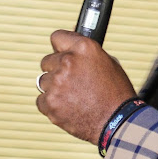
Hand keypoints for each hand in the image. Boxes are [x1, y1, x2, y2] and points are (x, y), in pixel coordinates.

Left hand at [36, 29, 136, 143]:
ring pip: (43, 81)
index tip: (60, 52)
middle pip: (47, 61)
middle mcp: (68, 61)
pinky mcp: (50, 102)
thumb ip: (86, 55)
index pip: (57, 37)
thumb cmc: (116, 94)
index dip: (60, 46)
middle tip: (71, 80)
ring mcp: (56, 82)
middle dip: (56, 69)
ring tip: (72, 97)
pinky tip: (68, 107)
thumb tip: (71, 50)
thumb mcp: (108, 63)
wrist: (116, 122)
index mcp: (84, 48)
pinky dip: (51, 104)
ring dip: (54, 87)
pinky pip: (41, 100)